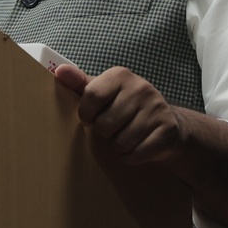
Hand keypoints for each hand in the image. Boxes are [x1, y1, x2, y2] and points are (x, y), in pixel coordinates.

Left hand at [53, 62, 184, 166]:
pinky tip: (139, 146)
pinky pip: (136, 154)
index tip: (90, 118)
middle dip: (105, 133)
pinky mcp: (167, 130)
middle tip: (114, 128)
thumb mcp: (104, 91)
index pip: (91, 96)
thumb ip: (80, 83)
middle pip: (104, 124)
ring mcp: (157, 109)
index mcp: (121, 75)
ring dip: (119, 146)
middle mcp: (141, 88)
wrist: (167, 124)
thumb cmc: (126, 107)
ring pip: (121, 143)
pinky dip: (132, 157)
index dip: (86, 114)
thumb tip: (59, 71)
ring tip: (127, 136)